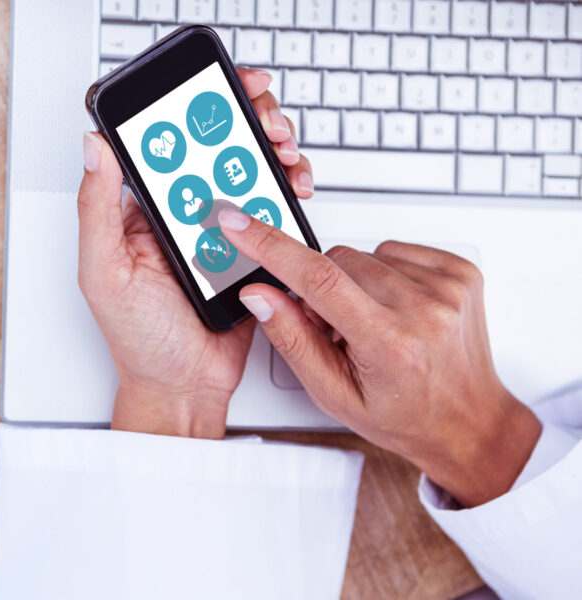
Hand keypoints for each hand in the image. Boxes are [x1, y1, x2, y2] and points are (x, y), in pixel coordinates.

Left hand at [77, 68, 312, 438]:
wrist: (184, 389)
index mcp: (143, 213)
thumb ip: (97, 210)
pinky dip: (287, 192)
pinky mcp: (250, 253)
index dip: (193, 110)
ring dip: (272, 151)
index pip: (167, 145)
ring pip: (249, 174)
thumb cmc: (138, 341)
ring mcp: (219, 233)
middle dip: (247, 121)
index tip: (219, 91)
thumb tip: (95, 148)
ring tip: (284, 152)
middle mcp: (181, 216)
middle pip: (216, 150)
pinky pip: (271, 213)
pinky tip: (292, 188)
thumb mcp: (104, 273)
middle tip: (266, 122)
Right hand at [216, 210, 540, 506]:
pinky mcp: (461, 271)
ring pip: (365, 253)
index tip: (240, 224)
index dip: (270, 247)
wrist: (468, 421)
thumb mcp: (332, 392)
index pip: (317, 279)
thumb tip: (259, 294)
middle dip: (323, 287)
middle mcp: (425, 310)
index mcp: (390, 343)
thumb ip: (292, 339)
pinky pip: (396, 250)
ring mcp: (448, 287)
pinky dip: (384, 273)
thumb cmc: (403, 413)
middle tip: (338, 329)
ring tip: (373, 322)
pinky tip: (394, 306)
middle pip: (337, 261)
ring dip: (355, 282)